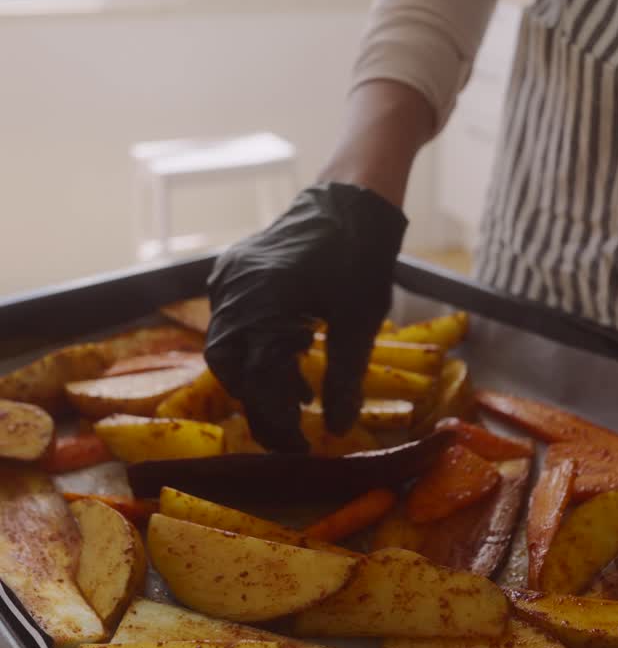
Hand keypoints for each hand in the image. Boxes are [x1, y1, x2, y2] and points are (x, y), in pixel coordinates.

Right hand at [205, 183, 406, 451]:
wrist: (350, 201)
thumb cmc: (361, 257)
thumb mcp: (360, 322)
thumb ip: (344, 377)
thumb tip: (335, 428)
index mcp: (265, 300)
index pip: (257, 381)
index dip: (277, 421)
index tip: (301, 446)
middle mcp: (235, 289)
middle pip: (229, 367)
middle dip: (260, 403)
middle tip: (294, 429)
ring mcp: (227, 278)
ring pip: (226, 346)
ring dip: (256, 376)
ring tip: (298, 394)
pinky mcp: (231, 272)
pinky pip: (230, 320)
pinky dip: (253, 347)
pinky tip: (289, 357)